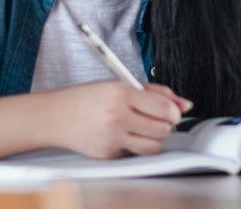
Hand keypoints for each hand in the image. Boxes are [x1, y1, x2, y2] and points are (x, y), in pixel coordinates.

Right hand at [45, 81, 191, 158]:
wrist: (55, 117)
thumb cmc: (87, 99)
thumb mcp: (119, 85)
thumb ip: (154, 93)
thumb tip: (185, 105)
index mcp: (121, 93)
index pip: (163, 107)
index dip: (174, 111)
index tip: (173, 111)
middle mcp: (117, 116)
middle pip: (163, 128)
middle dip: (165, 124)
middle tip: (155, 118)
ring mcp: (112, 137)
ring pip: (154, 145)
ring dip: (155, 137)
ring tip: (143, 128)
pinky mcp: (108, 154)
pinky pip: (135, 152)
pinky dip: (135, 145)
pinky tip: (124, 135)